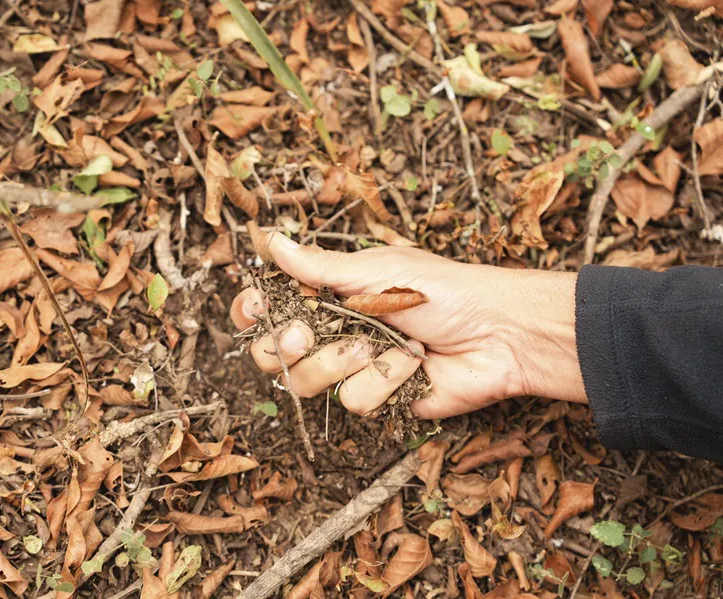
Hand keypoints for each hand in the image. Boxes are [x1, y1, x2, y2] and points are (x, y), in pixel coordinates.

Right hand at [230, 232, 586, 419]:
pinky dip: (384, 380)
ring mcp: (353, 371)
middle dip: (287, 345)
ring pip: (306, 383)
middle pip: (273, 354)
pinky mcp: (378, 401)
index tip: (255, 309)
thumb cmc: (444, 290)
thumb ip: (319, 266)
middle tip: (306, 332)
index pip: (269, 309)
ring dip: (341, 361)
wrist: (498, 334)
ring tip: (377, 343)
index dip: (251, 314)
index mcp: (328, 296)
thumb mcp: (378, 269)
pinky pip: (354, 401)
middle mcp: (332, 334)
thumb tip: (272, 241)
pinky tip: (411, 364)